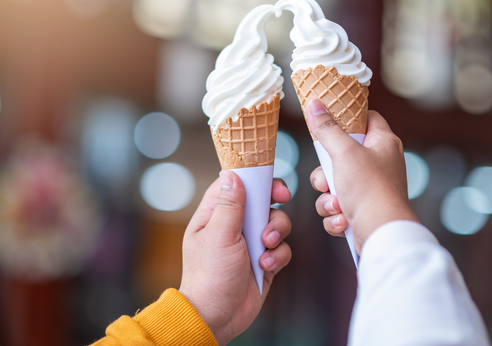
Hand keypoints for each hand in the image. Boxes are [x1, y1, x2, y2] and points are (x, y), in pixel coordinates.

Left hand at [179, 171, 292, 344]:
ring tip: (265, 248)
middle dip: (273, 204)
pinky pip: (282, 249)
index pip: (235, 184)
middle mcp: (233, 226)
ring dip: (276, 233)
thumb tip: (232, 174)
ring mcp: (250, 243)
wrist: (217, 316)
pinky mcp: (264, 261)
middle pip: (262, 200)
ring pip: (276, 223)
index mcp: (215, 215)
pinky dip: (278, 256)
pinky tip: (265, 267)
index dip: (254, 178)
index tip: (269, 180)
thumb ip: (230, 204)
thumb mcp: (219, 235)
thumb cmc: (209, 277)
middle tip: (281, 200)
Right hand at [306, 99, 418, 250]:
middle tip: (327, 179)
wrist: (382, 234)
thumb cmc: (370, 190)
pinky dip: (336, 215)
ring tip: (338, 205)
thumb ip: (327, 128)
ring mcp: (371, 189)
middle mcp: (379, 164)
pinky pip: (337, 208)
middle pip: (340, 156)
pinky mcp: (363, 211)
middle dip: (325, 173)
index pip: (366, 118)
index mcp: (383, 143)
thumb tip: (315, 103)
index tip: (327, 121)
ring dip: (328, 198)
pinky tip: (344, 220)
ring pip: (334, 186)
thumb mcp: (344, 152)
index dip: (346, 117)